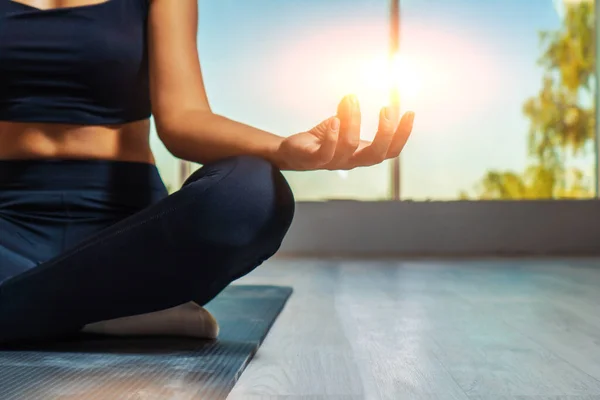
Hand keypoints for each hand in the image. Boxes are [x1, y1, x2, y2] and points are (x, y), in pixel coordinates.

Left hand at [277, 95, 414, 170]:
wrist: (293, 152)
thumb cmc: (321, 139)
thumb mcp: (339, 123)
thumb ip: (347, 114)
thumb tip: (351, 96)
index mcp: (362, 154)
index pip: (390, 151)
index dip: (402, 135)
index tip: (410, 112)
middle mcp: (351, 161)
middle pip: (377, 155)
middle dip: (386, 133)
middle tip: (386, 109)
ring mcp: (334, 162)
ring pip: (350, 145)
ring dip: (353, 120)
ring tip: (351, 98)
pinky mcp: (314, 160)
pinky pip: (326, 152)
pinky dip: (333, 136)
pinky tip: (334, 119)